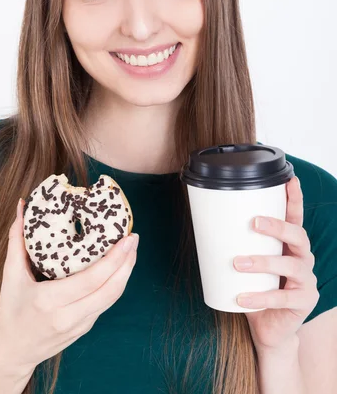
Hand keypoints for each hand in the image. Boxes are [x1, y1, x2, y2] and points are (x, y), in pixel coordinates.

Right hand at [0, 198, 138, 371]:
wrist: (12, 351)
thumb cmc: (11, 310)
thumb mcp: (11, 275)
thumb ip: (17, 240)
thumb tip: (21, 207)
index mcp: (49, 301)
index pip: (91, 279)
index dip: (114, 259)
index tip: (126, 238)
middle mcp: (68, 316)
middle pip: (110, 289)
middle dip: (127, 262)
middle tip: (133, 238)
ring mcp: (79, 325)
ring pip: (112, 298)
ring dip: (126, 273)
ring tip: (131, 250)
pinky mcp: (85, 328)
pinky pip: (106, 303)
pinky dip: (116, 284)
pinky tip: (120, 267)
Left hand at [233, 176, 318, 352]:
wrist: (269, 328)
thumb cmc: (255, 286)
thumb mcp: (247, 261)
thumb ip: (235, 243)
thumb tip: (201, 217)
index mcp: (290, 244)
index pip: (295, 217)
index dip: (294, 198)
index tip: (290, 179)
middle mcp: (303, 258)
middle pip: (298, 234)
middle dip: (277, 226)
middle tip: (253, 222)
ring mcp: (306, 280)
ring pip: (290, 266)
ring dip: (263, 262)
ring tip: (238, 262)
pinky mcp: (303, 302)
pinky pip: (281, 298)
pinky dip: (260, 297)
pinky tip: (242, 297)